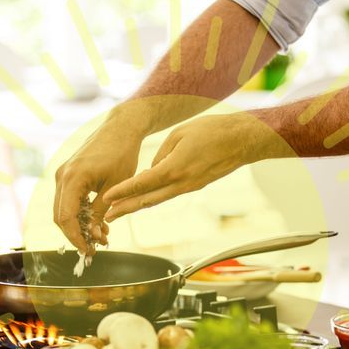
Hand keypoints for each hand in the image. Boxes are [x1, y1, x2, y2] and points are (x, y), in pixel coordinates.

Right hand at [53, 106, 149, 250]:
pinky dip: (80, 212)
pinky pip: (69, 199)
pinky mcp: (69, 173)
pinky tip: (97, 221)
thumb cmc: (122, 153)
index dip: (75, 238)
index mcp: (72, 178)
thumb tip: (93, 235)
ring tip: (102, 235)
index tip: (89, 251)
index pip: (65, 217)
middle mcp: (62, 176)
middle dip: (77, 234)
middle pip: (61, 216)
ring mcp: (63, 174)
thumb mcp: (115, 186)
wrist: (121, 128)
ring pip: (64, 209)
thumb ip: (101, 211)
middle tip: (96, 247)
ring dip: (80, 224)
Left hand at [103, 111, 288, 221]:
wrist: (242, 140)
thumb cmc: (212, 131)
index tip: (107, 198)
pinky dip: (154, 197)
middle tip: (107, 217)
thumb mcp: (180, 134)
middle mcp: (182, 183)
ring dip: (138, 206)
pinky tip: (144, 197)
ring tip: (120, 211)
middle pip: (148, 200)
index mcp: (175, 168)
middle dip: (126, 208)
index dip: (123, 191)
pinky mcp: (196, 185)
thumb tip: (151, 170)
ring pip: (159, 199)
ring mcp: (190, 187)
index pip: (143, 183)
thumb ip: (161, 153)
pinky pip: (170, 194)